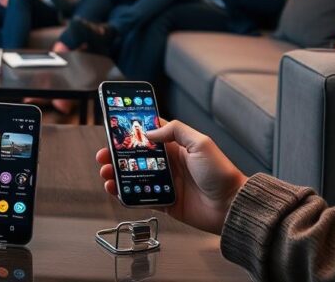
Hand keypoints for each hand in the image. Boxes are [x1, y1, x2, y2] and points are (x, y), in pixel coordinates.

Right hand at [95, 118, 247, 234]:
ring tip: (106, 174)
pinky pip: (140, 197)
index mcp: (176, 147)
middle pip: (135, 157)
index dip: (132, 131)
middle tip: (103, 155)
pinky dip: (126, 194)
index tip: (115, 128)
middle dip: (117, 155)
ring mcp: (165, 183)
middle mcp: (168, 164)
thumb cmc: (221, 173)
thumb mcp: (201, 143)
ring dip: (117, 174)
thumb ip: (176, 132)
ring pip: (134, 176)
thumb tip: (150, 132)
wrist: (231, 206)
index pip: (149, 134)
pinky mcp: (164, 201)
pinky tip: (116, 190)